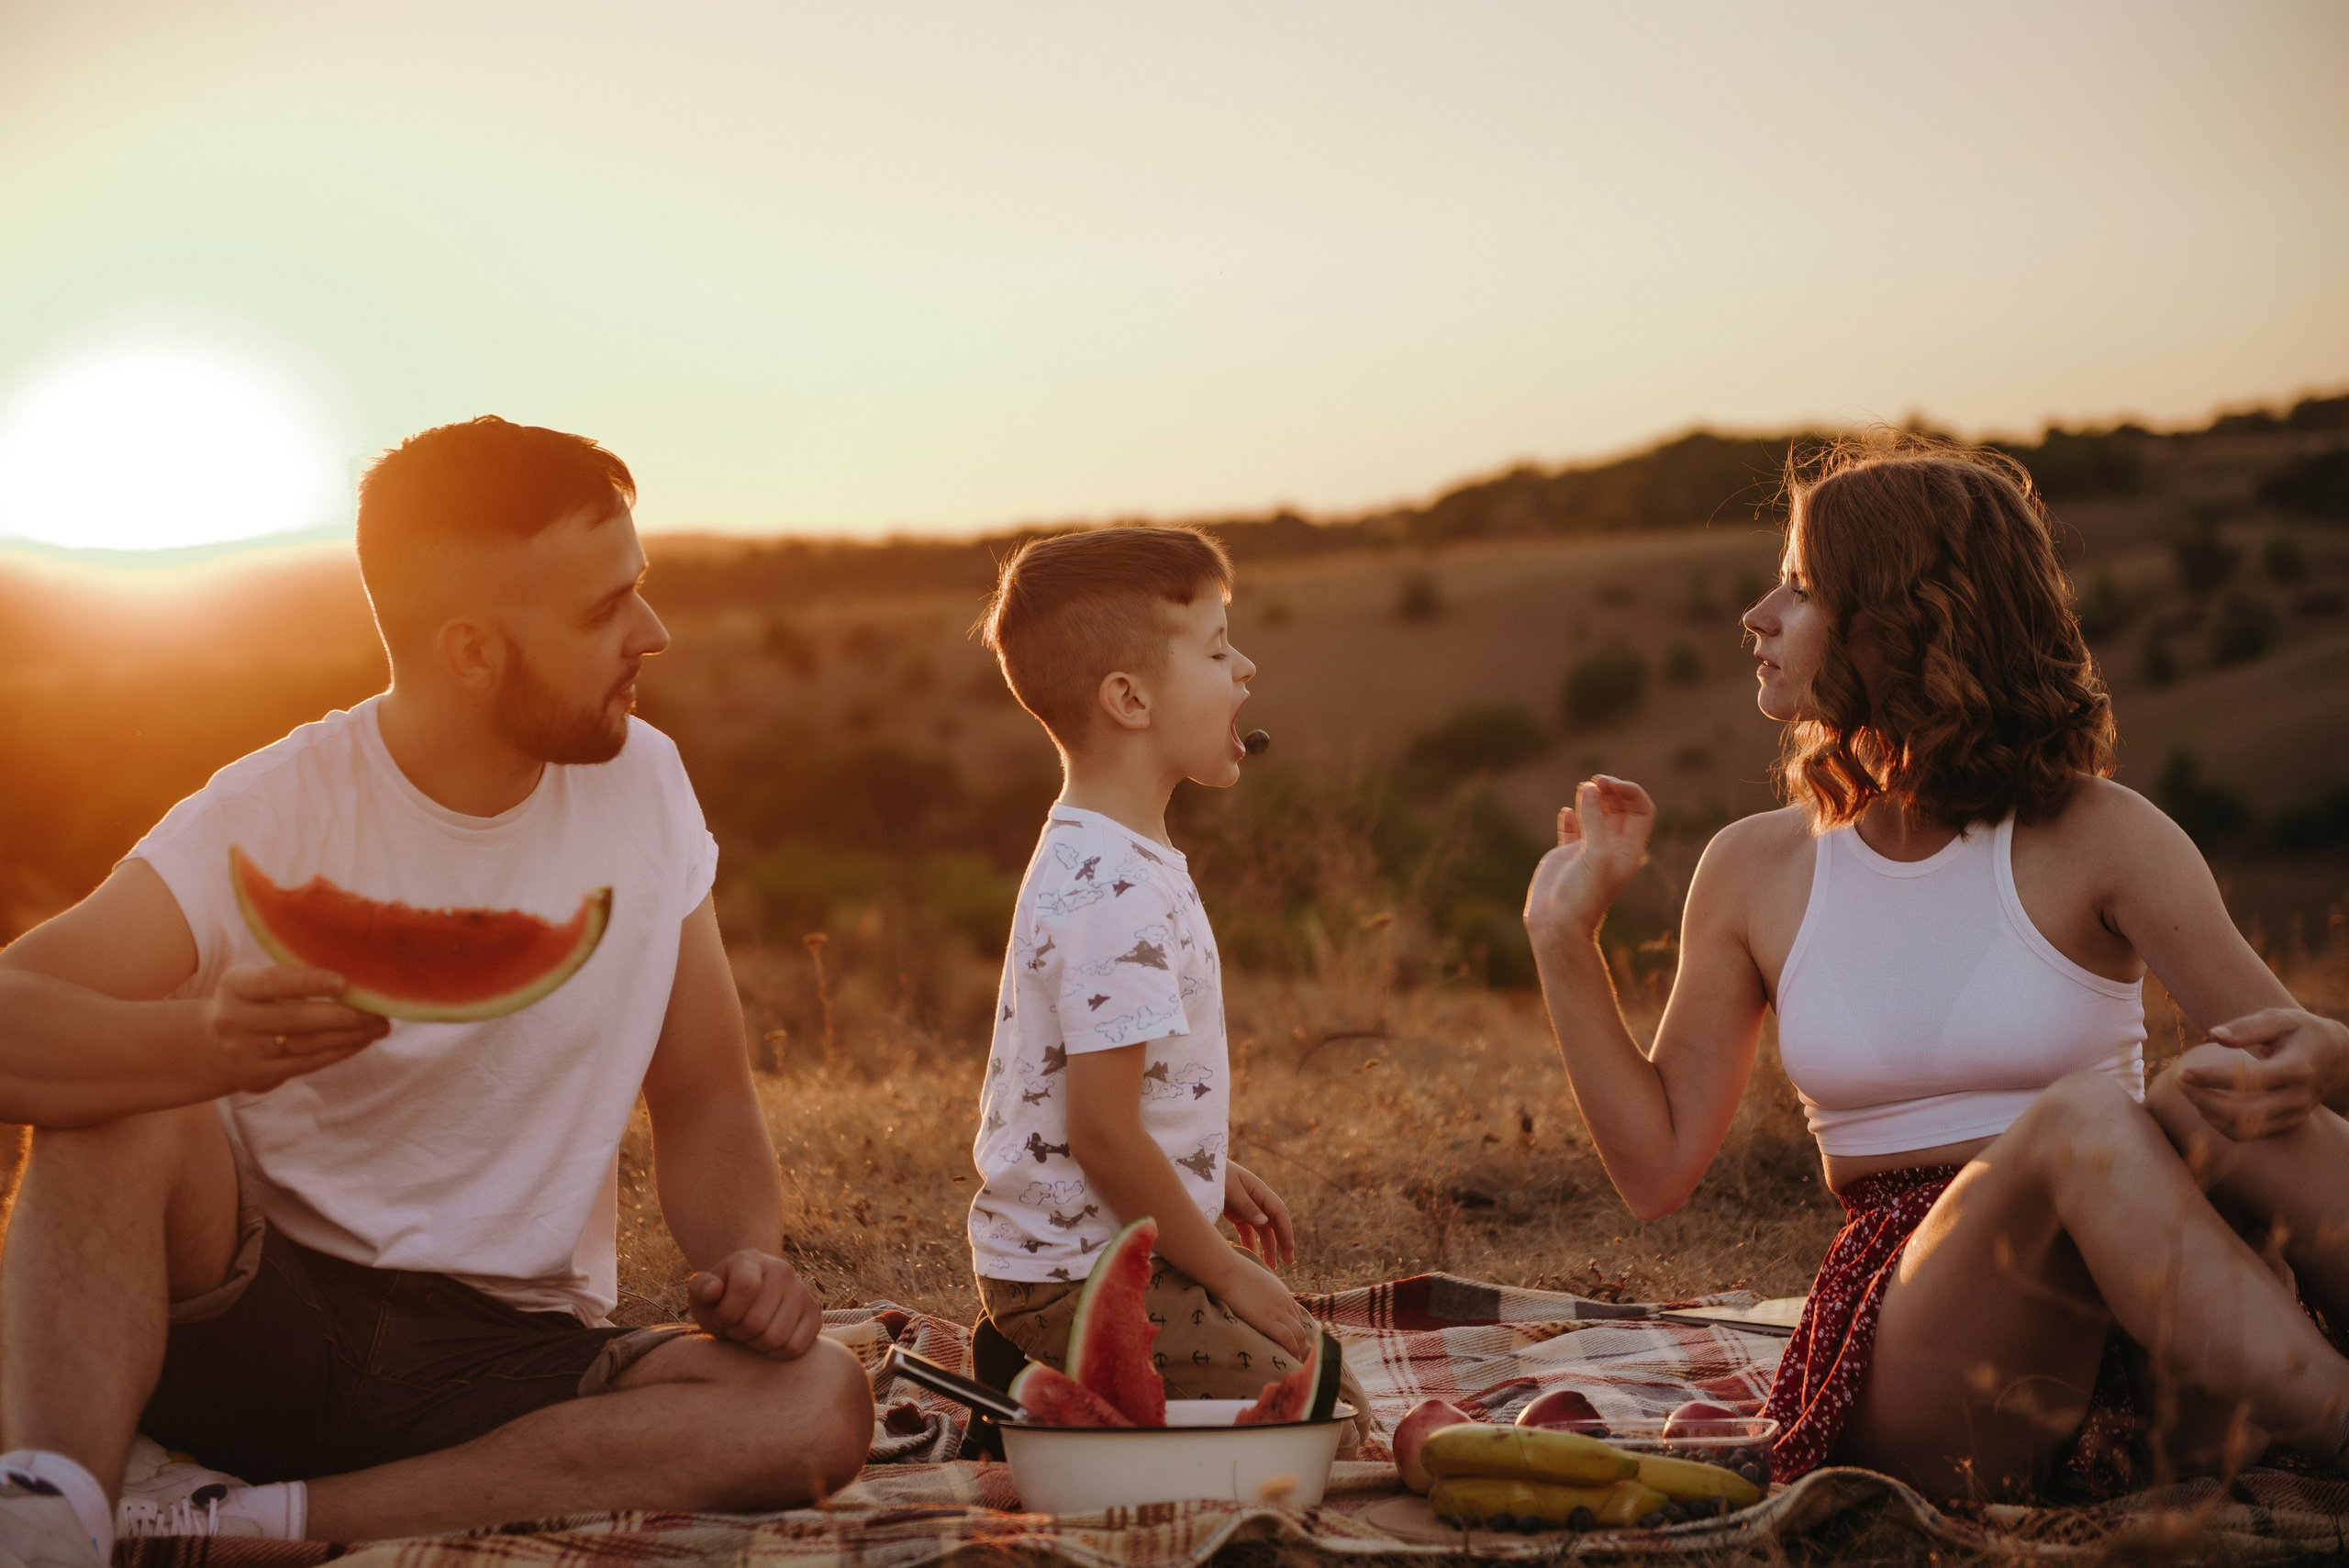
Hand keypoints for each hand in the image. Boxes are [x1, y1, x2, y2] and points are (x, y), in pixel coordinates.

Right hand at [198, 964, 389, 1093]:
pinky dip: (337, 1052)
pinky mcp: (257, 1075)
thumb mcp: (255, 980)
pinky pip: (305, 1065)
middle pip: (295, 1020)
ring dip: (348, 1037)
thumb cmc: (251, 1000)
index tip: (343, 982)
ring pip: (305, 1045)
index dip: (306, 982)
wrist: (210, 1043)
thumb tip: (355, 971)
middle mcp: (233, 1019)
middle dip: (344, 1016)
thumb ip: (290, 974)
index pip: (271, 982)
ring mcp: (243, 1052)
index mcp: (235, 986)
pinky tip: (360, 1041)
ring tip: (379, 1027)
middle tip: (380, 1011)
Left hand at [689, 1248, 822, 1357]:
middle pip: (758, 1322)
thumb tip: (714, 1290)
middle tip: (737, 1327)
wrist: (747, 1299)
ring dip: (757, 1344)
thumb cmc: (720, 1300)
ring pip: (776, 1338)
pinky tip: (768, 1342)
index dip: (727, 1313)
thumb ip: (699, 1288)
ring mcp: (801, 1291)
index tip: (722, 1317)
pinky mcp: (814, 1313)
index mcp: (751, 1260)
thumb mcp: (701, 1293)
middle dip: (740, 1333)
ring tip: (751, 1333)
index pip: (745, 1287)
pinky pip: (796, 1347)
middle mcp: (781, 1270)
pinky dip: (778, 1353)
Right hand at [1219, 1252, 1314, 1362]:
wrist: (1226, 1271)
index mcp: (1280, 1291)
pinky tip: (1293, 1359)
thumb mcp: (1252, 1278)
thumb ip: (1257, 1289)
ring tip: (1297, 1362)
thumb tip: (1247, 1295)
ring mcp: (1277, 1310)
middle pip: (1300, 1325)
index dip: (1296, 1330)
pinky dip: (1293, 1350)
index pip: (1295, 1314)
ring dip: (1299, 1349)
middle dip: (1302, 1342)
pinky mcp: (1268, 1320)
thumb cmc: (1231, 1272)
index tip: (1295, 1342)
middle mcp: (1284, 1301)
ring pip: (1298, 1333)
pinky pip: (1287, 1338)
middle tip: (1299, 1356)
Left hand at [1223, 1161, 1295, 1265]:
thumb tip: (1265, 1223)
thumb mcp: (1230, 1189)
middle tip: (1287, 1262)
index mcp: (1259, 1190)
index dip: (1286, 1232)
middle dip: (1282, 1242)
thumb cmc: (1214, 1174)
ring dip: (1267, 1246)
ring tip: (1269, 1266)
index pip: (1279, 1213)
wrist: (1196, 1166)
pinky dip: (1250, 1243)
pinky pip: (1247, 1230)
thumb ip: (1246, 1206)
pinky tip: (1251, 1257)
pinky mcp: (1235, 1213)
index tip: (1289, 1250)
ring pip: (1262, 1229)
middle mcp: (1256, 1199)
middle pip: (1274, 1223)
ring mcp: (1246, 1206)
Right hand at [1523, 776, 1655, 940]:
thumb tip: (1591, 788)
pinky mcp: (1568, 855)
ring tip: (1583, 787)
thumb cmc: (1583, 893)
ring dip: (1593, 798)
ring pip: (1597, 815)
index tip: (1607, 784)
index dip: (1629, 791)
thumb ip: (1595, 820)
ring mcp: (1590, 850)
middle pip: (1621, 809)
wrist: (1558, 922)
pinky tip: (1566, 811)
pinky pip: (1573, 829)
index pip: (1642, 811)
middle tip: (1594, 781)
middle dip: (1611, 791)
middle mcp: (1612, 847)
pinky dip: (1571, 816)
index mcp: (1629, 849)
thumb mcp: (1596, 854)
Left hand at [2175, 1008, 2348, 1139]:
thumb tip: (2214, 1035)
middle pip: (2245, 1113)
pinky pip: (2248, 1133)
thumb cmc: (2300, 1031)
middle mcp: (2298, 1096)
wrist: (2335, 1056)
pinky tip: (2204, 1102)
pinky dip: (2220, 1122)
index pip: (2250, 1080)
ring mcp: (2294, 1114)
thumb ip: (2248, 1027)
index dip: (2213, 1078)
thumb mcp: (2279, 1019)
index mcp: (2297, 1067)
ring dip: (2209, 1114)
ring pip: (2244, 1129)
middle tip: (2179, 1081)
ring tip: (2189, 1091)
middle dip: (2205, 1101)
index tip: (2184, 1072)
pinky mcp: (2287, 1124)